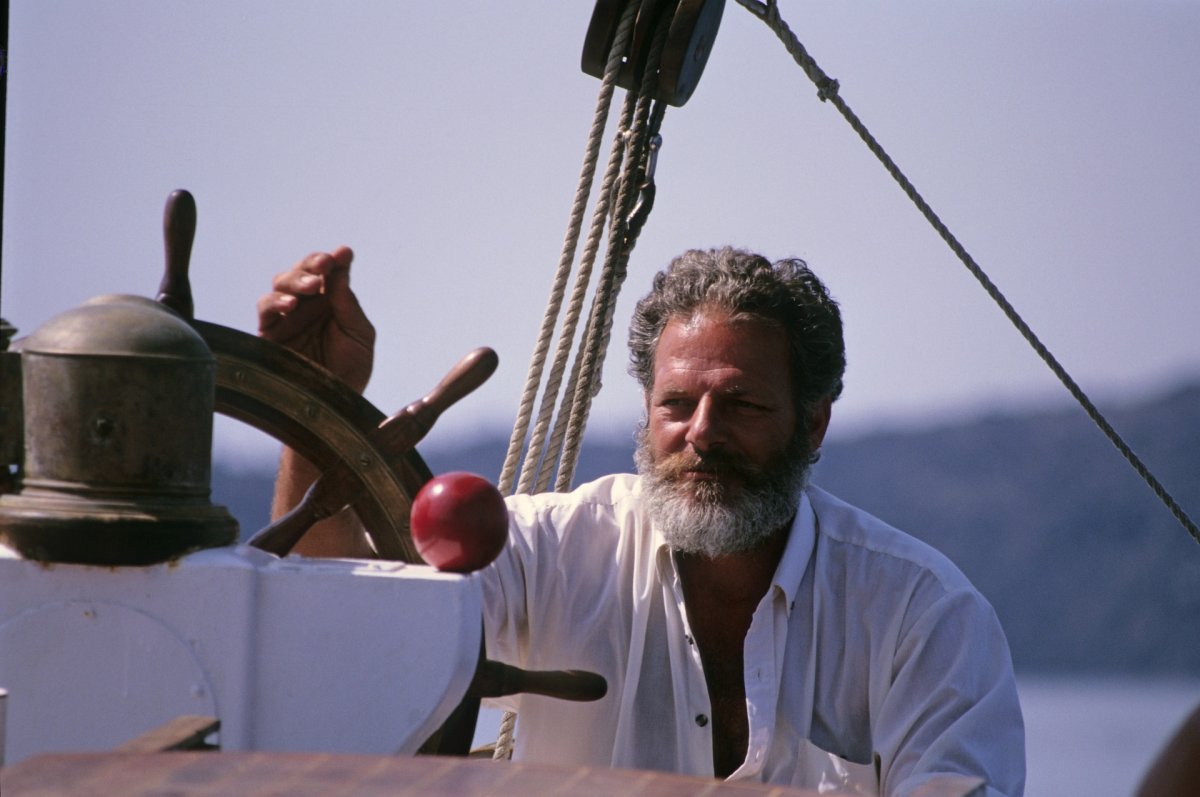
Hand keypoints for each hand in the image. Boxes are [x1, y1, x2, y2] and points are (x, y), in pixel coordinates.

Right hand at [257, 246, 374, 392]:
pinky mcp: (269, 334)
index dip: (334, 260)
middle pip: (302, 271)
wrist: (334, 407)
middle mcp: (307, 306)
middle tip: (325, 265)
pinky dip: (276, 302)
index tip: (344, 254)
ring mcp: (287, 318)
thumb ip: (347, 302)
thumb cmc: (350, 372)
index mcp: (331, 302)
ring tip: (311, 286)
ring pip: (281, 284)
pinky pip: (266, 311)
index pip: (329, 272)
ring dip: (295, 280)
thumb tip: (342, 264)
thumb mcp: (359, 334)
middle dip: (313, 264)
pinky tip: (291, 305)